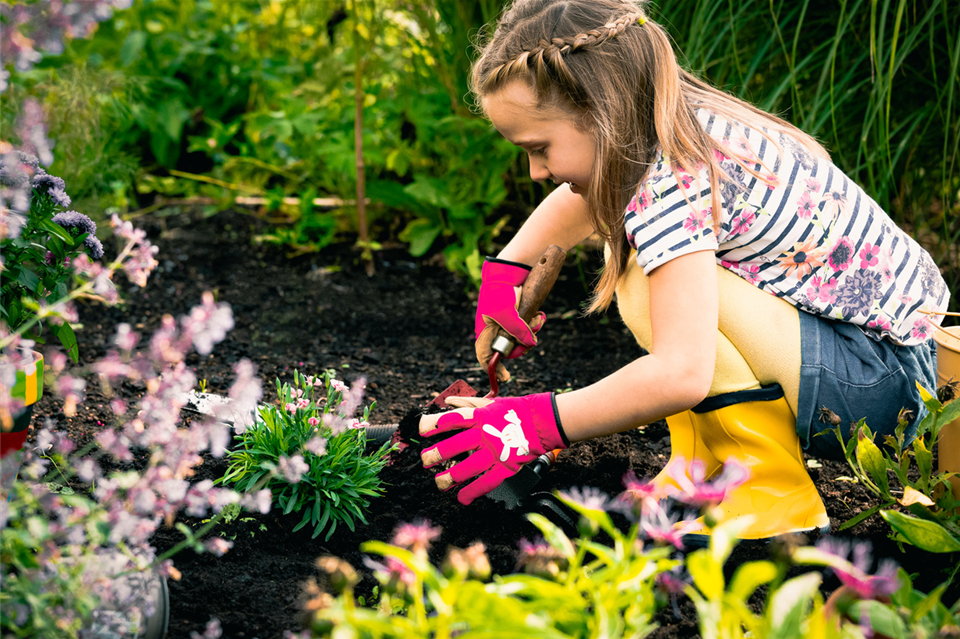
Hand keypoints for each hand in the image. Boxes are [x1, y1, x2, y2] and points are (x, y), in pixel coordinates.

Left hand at [419, 393, 567, 504]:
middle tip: (425, 460)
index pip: (451, 420)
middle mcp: (485, 434)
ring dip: (450, 477)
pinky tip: (462, 498)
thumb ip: (468, 403)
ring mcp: (495, 452)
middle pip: (455, 446)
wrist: (543, 422)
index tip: (421, 431)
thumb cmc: (515, 411)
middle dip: (436, 455)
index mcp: (479, 417)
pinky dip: (473, 492)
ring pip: (468, 468)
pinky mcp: (506, 467)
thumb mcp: (491, 402)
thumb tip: (447, 401)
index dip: (434, 425)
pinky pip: (487, 482)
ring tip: (439, 483)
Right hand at [475, 258, 545, 381]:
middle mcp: (496, 330)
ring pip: (522, 338)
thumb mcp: (508, 314)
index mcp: (485, 332)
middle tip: (532, 338)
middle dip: (523, 344)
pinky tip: (539, 315)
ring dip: (532, 331)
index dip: (495, 368)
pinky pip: (528, 327)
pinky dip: (535, 322)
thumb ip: (517, 332)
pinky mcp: (518, 317)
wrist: (510, 271)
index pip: (486, 357)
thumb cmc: (501, 293)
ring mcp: (508, 323)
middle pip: (510, 349)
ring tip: (537, 319)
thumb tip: (529, 344)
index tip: (507, 377)